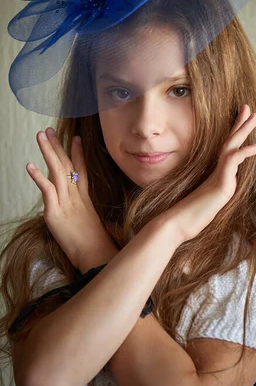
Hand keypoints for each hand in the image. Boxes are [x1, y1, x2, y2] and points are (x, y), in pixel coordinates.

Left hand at [26, 128, 115, 270]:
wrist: (96, 255)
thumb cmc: (95, 246)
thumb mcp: (91, 226)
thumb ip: (82, 215)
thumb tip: (76, 215)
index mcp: (85, 199)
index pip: (81, 171)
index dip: (78, 154)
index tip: (75, 138)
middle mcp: (76, 197)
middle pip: (67, 165)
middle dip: (58, 146)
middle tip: (49, 130)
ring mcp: (66, 203)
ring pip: (57, 171)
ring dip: (48, 151)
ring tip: (40, 136)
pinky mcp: (56, 212)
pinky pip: (47, 190)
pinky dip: (38, 177)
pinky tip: (29, 165)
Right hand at [161, 104, 255, 243]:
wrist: (175, 226)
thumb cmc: (189, 218)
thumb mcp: (209, 205)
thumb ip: (216, 196)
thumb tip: (221, 194)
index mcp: (215, 175)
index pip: (227, 150)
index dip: (235, 134)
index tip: (243, 120)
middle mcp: (216, 172)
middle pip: (230, 142)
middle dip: (240, 125)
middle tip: (247, 108)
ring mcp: (218, 177)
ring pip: (231, 147)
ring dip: (243, 130)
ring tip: (253, 116)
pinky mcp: (220, 185)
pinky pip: (232, 163)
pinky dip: (243, 152)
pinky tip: (255, 147)